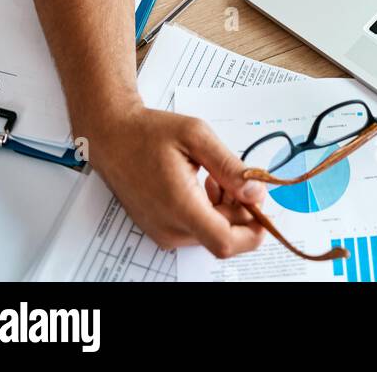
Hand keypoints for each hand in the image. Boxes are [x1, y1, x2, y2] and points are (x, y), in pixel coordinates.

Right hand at [84, 99, 266, 258]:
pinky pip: (197, 229)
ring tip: (214, 175)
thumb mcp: (196, 136)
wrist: (112, 138)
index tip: (264, 208)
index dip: (253, 231)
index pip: (226, 243)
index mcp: (180, 206)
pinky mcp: (161, 230)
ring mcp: (164, 233)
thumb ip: (230, 167)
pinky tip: (202, 184)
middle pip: (224, 235)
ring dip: (225, 208)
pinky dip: (209, 209)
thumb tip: (256, 192)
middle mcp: (171, 228)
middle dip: (240, 209)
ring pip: (212, 232)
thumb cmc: (149, 133)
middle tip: (236, 175)